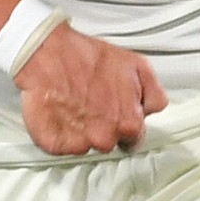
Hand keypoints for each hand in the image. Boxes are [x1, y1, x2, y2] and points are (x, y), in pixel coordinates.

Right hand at [16, 22, 165, 154]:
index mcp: (130, 123)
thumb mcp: (136, 65)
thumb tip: (149, 111)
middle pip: (107, 143)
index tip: (112, 114)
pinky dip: (58, 134)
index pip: (134, 139)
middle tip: (88, 106)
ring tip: (70, 107)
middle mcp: (105, 137)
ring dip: (78, 131)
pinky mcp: (54, 144)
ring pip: (83, 146)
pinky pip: (60, 147)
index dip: (123, 125)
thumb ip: (152, 95)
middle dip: (100, 128)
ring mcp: (79, 143)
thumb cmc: (87, 57)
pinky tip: (57, 114)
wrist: (47, 53)